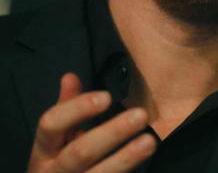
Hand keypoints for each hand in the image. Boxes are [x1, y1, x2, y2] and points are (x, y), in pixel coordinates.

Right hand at [27, 73, 155, 171]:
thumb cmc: (58, 164)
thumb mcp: (57, 139)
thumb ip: (67, 108)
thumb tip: (70, 77)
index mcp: (43, 151)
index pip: (52, 125)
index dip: (78, 109)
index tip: (106, 97)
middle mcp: (54, 172)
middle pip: (80, 152)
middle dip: (112, 133)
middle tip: (140, 115)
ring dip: (126, 158)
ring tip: (149, 142)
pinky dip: (127, 172)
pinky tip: (145, 163)